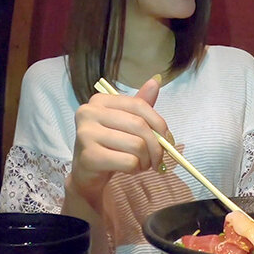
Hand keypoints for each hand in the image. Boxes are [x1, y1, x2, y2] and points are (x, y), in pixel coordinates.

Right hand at [67, 78, 168, 207]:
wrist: (86, 173)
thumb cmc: (108, 145)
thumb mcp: (125, 122)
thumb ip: (140, 104)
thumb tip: (156, 80)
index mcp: (100, 100)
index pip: (139, 105)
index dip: (159, 123)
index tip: (167, 139)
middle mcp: (89, 113)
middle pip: (139, 125)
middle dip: (156, 146)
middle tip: (158, 159)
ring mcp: (86, 134)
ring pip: (137, 145)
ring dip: (146, 159)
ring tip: (141, 163)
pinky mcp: (89, 157)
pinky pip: (128, 161)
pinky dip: (136, 168)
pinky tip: (130, 169)